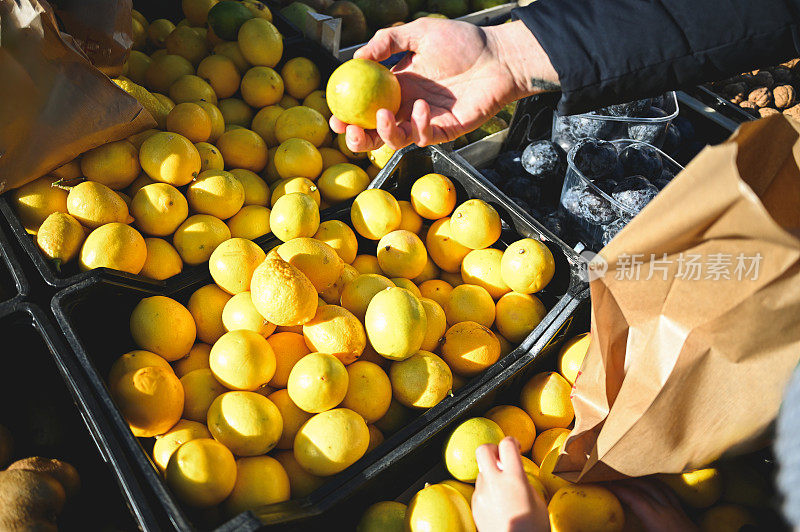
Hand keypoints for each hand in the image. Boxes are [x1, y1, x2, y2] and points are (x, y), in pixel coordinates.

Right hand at [330, 18, 558, 152]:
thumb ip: (387, 41)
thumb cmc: (462, 42)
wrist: (497, 56)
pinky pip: (424, 137)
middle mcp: (407, 107)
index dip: (347, 115)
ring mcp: (425, 121)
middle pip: (374, 133)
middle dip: (357, 139)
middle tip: (349, 131)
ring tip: (381, 115)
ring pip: (396, 141)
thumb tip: (356, 58)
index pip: (364, 106)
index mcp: (396, 87)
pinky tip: (422, 106)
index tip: (334, 115)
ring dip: (383, 134)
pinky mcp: (444, 131)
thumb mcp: (418, 33)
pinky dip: (419, 125)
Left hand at [472, 437, 549, 531]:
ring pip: (482, 472)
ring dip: (491, 474)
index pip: (507, 444)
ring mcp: (481, 494)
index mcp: (514, 478)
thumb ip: (524, 481)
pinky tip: (499, 504)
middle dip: (492, 449)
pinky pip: (479, 490)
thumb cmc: (533, 528)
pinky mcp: (475, 506)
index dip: (512, 442)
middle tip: (501, 457)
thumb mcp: (537, 501)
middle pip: (483, 450)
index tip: (515, 446)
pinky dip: (488, 491)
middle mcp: (494, 482)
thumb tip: (516, 473)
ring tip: (505, 490)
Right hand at [607, 478, 698, 531]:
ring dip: (642, 479)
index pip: (634, 497)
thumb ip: (632, 531)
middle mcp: (667, 509)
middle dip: (627, 480)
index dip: (617, 489)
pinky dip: (657, 485)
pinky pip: (669, 492)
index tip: (603, 484)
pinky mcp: (685, 513)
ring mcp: (678, 509)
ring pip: (659, 486)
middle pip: (645, 486)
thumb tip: (616, 527)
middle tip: (611, 478)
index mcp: (656, 518)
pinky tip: (653, 486)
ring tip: (629, 477)